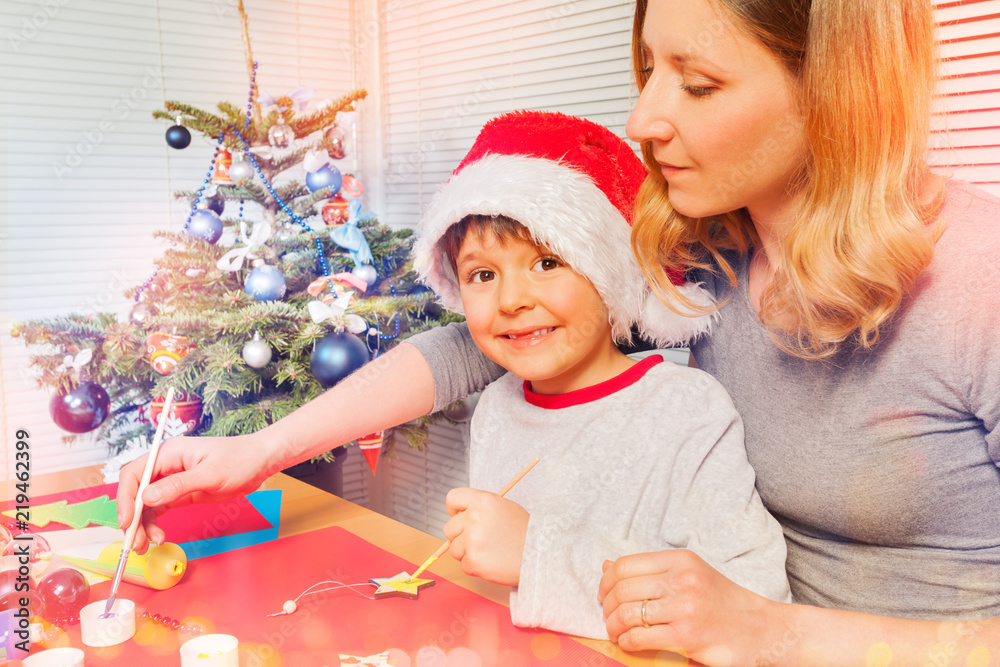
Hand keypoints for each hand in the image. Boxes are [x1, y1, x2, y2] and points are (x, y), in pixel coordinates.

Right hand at [115, 433, 278, 551]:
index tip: (127, 521)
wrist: (260, 461)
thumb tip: (147, 497)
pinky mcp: (180, 492)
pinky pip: (158, 508)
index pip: (134, 474)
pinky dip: (154, 523)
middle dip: (132, 517)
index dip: (126, 498)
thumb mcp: (210, 474)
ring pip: (145, 504)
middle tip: (136, 542)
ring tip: (147, 544)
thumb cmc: (239, 459)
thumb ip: (179, 485)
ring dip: (142, 524)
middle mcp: (165, 465)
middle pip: (136, 491)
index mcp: (168, 453)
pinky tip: (158, 536)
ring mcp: (171, 479)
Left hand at [442, 487, 528, 585]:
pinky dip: (476, 566)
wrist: (540, 554)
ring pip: (454, 549)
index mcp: (483, 500)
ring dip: (468, 553)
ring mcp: (472, 540)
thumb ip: (480, 508)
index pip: (452, 498)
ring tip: (490, 551)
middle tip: (480, 541)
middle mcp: (474, 517)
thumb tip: (459, 516)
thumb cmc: (524, 532)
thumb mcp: (504, 507)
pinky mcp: (473, 560)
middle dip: (460, 536)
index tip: (458, 517)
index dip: (454, 510)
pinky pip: (464, 564)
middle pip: (449, 528)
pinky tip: (493, 562)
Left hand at [598, 549, 782, 664]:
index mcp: (680, 560)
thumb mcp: (689, 574)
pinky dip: (626, 642)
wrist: (760, 629)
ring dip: (613, 626)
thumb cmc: (722, 602)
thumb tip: (606, 566)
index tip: (604, 594)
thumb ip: (650, 570)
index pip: (625, 565)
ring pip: (628, 614)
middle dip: (608, 606)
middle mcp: (681, 580)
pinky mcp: (686, 636)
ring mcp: (684, 608)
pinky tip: (628, 643)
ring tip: (616, 631)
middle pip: (622, 589)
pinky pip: (640, 637)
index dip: (606, 581)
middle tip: (609, 617)